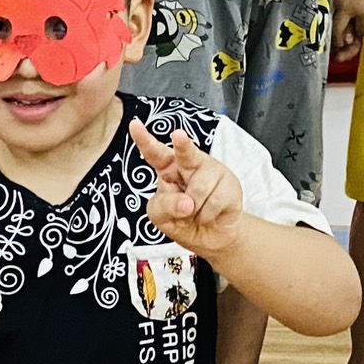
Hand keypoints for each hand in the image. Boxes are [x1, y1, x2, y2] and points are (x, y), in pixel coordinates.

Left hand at [132, 122, 245, 256]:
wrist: (211, 237)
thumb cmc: (183, 221)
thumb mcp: (161, 217)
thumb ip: (164, 207)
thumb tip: (187, 203)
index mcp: (168, 168)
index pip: (154, 153)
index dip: (144, 139)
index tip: (134, 125)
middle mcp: (190, 165)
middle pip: (185, 152)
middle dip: (182, 144)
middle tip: (178, 135)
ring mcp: (212, 171)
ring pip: (198, 189)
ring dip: (194, 210)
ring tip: (196, 213)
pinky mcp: (229, 183)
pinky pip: (214, 202)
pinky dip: (208, 215)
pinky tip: (209, 214)